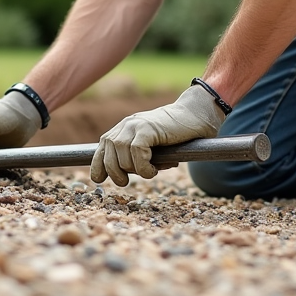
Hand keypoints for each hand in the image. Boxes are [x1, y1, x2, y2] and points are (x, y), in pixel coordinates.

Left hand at [91, 84, 226, 185]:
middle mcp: (125, 126)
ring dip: (136, 171)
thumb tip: (122, 178)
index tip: (104, 181)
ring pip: (122, 158)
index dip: (99, 169)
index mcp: (122, 130)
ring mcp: (134, 126)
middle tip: (132, 180)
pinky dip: (144, 167)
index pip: (99, 151)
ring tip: (152, 170)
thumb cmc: (177, 135)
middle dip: (118, 175)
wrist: (196, 114)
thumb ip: (137, 157)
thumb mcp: (151, 147)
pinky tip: (156, 169)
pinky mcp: (147, 128)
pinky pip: (136, 153)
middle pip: (107, 159)